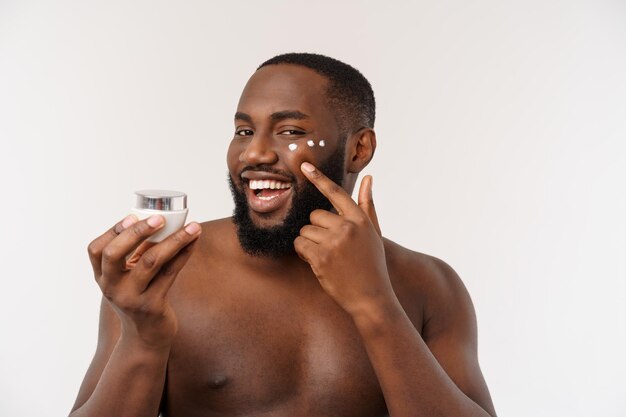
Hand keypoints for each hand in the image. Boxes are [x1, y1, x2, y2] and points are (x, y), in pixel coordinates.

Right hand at [87, 214, 201, 348]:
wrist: (146, 336)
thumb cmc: (140, 296)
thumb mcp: (130, 276)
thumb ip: (138, 251)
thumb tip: (161, 220)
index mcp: (102, 276)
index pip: (97, 250)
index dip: (114, 230)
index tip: (133, 216)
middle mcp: (111, 288)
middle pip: (114, 254)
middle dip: (136, 233)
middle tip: (160, 219)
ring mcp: (131, 298)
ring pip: (150, 262)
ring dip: (174, 240)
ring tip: (193, 227)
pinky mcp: (152, 306)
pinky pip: (170, 273)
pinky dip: (184, 254)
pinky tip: (194, 241)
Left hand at [294, 162, 395, 316]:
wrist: (371, 297)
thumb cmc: (372, 264)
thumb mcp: (374, 233)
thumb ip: (367, 205)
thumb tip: (368, 178)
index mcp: (360, 219)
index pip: (336, 193)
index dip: (319, 178)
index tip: (304, 166)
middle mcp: (347, 227)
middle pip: (315, 215)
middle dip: (316, 229)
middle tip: (330, 246)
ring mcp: (334, 242)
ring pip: (305, 230)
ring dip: (309, 243)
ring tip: (327, 257)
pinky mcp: (321, 257)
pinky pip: (300, 245)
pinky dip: (303, 253)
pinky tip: (318, 263)